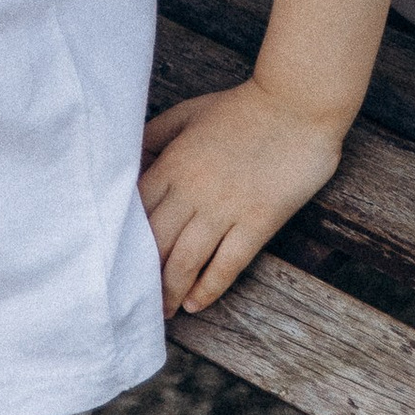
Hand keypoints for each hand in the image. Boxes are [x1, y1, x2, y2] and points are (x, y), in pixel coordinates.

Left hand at [141, 77, 348, 314]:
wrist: (296, 103)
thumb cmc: (241, 107)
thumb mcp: (190, 111)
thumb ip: (157, 133)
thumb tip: (131, 157)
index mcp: (173, 163)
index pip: (137, 212)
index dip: (124, 240)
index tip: (118, 261)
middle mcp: (192, 190)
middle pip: (156, 243)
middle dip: (142, 275)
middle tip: (135, 299)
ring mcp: (225, 209)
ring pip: (186, 261)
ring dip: (171, 291)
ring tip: (164, 311)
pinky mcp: (257, 221)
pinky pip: (227, 264)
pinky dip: (209, 288)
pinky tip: (197, 304)